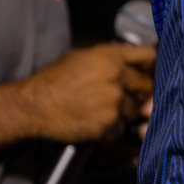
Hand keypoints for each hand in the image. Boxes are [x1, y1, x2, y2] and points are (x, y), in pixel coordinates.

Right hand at [21, 43, 155, 144]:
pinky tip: (94, 122)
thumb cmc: (53, 80)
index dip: (150, 64)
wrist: (33, 106)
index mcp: (109, 55)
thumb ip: (109, 57)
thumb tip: (130, 61)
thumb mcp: (81, 57)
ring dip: (125, 112)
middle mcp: (116, 75)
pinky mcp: (109, 123)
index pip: (148, 55)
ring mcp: (114, 100)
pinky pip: (121, 127)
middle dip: (138, 92)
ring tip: (101, 110)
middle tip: (122, 97)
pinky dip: (112, 128)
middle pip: (146, 85)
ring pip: (135, 108)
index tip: (149, 71)